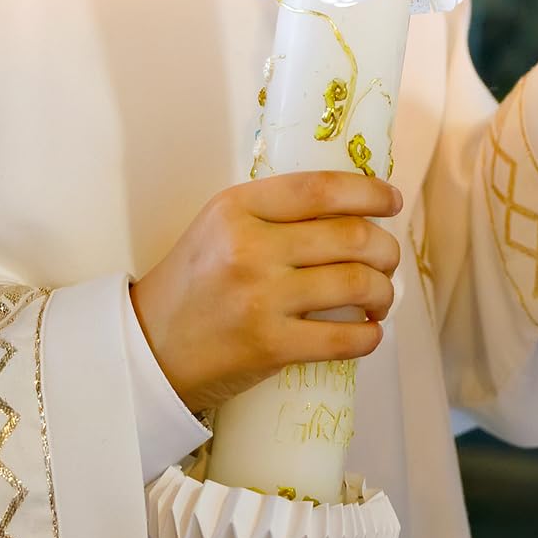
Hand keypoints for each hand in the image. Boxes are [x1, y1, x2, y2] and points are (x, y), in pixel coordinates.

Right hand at [129, 171, 402, 412]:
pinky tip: (370, 333)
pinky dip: (369, 336)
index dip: (369, 192)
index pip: (321, 188)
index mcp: (238, 207)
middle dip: (385, 248)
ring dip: (384, 290)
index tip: (391, 201)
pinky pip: (342, 337)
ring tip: (381, 296)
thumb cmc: (194, 282)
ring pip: (356, 282)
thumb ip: (276, 209)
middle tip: (387, 259)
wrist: (146, 349)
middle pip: (350, 235)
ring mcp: (260, 298)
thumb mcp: (222, 225)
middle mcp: (250, 247)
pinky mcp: (268, 346)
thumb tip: (352, 202)